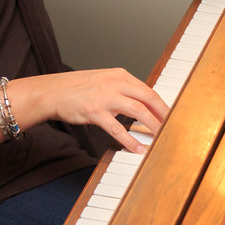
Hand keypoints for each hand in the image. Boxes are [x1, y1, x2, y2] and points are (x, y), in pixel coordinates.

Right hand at [15, 68, 168, 152]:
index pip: (149, 90)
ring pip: (138, 111)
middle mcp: (115, 83)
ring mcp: (105, 97)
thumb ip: (123, 89)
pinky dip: (130, 140)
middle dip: (164, 115)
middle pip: (149, 98)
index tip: (171, 118)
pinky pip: (117, 128)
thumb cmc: (77, 89)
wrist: (51, 92)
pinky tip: (138, 149)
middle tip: (173, 128)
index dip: (163, 105)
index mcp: (120, 75)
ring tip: (161, 138)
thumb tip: (142, 103)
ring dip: (153, 126)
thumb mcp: (103, 81)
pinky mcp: (94, 112)